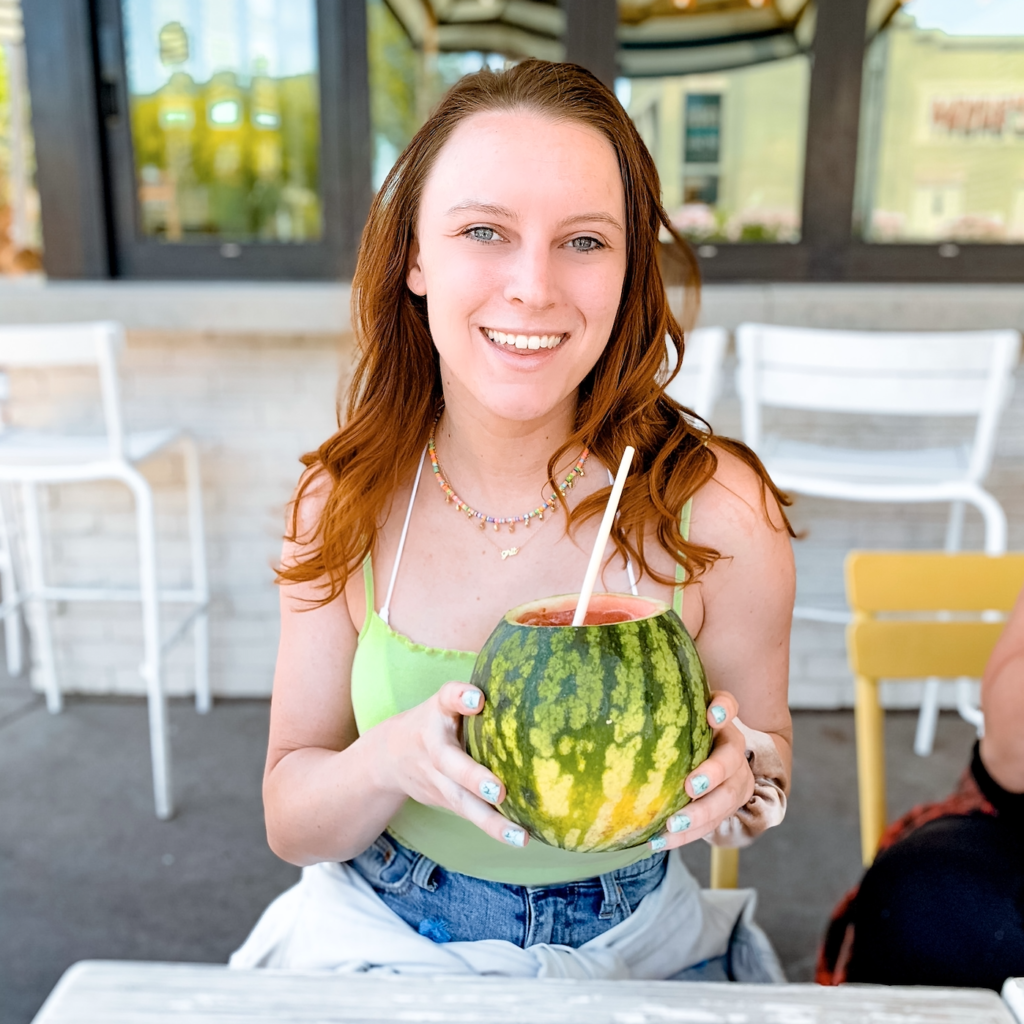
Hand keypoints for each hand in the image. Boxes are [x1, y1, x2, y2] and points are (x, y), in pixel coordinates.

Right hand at [371, 681, 527, 847]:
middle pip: (451, 764)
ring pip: (461, 801)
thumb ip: (470, 696)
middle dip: (473, 778)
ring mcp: (436, 779)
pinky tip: (519, 838)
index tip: (477, 700)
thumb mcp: (446, 702)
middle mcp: (434, 747)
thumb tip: (521, 688)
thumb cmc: (434, 721)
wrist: (388, 757)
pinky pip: (470, 814)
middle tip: (499, 791)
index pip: (447, 699)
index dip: (460, 698)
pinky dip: (493, 828)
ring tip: (519, 837)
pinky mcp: (445, 801)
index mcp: (437, 714)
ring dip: (490, 821)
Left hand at [648, 691, 753, 850]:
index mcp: (718, 721)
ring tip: (673, 825)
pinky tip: (660, 841)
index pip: (727, 704)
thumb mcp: (670, 717)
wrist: (704, 762)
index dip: (724, 709)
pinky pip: (712, 824)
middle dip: (713, 774)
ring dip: (700, 814)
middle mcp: (731, 748)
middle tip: (690, 787)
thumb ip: (651, 703)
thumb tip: (606, 687)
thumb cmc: (675, 734)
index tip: (712, 716)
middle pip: (730, 760)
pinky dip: (687, 835)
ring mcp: (734, 780)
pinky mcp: (727, 807)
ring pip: (726, 799)